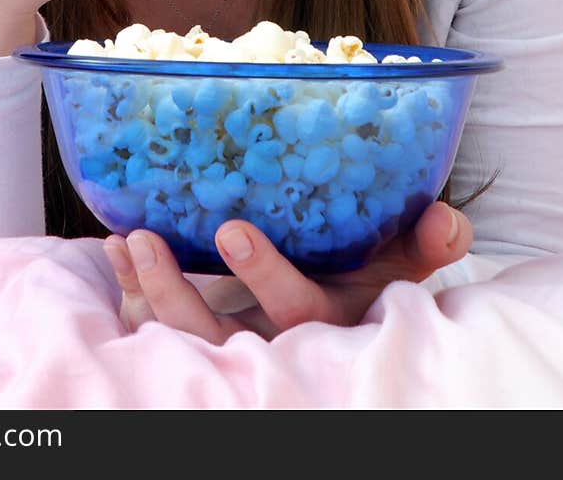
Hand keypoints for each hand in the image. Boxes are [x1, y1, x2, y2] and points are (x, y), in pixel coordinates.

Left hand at [103, 202, 472, 341]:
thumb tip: (449, 220)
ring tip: (123, 240)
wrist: (349, 300)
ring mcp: (237, 342)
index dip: (263, 277)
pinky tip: (114, 251)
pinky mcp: (204, 335)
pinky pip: (158, 331)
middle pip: (219, 340)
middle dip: (178, 295)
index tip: (231, 230)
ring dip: (146, 292)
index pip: (295, 310)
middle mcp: (275, 341)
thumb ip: (428, 241)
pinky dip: (133, 295)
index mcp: (326, 319)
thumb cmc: (373, 269)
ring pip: (181, 340)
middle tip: (148, 238)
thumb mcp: (405, 257)